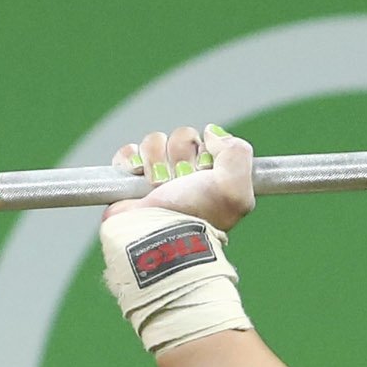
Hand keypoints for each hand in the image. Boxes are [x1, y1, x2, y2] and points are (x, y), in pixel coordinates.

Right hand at [105, 123, 255, 230]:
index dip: (207, 151)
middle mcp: (186, 177)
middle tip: (180, 182)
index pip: (211, 140)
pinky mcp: (129, 179)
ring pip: (155, 141)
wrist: (155, 234)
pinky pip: (130, 151)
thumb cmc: (196, 214)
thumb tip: (211, 132)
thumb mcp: (236, 188)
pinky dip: (132, 160)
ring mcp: (157, 177)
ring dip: (157, 161)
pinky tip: (138, 178)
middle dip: (181, 157)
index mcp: (213, 178)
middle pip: (183, 137)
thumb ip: (238, 152)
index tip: (206, 171)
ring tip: (159, 187)